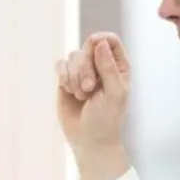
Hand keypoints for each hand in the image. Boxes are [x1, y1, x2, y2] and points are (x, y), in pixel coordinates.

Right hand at [55, 33, 130, 153]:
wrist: (89, 140)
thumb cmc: (107, 119)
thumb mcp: (114, 93)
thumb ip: (108, 67)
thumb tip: (99, 42)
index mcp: (118, 67)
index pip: (110, 40)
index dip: (100, 39)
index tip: (93, 45)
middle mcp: (100, 66)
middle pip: (88, 47)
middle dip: (85, 66)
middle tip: (88, 88)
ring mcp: (83, 72)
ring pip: (73, 56)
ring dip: (74, 75)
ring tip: (81, 95)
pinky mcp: (67, 79)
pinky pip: (60, 65)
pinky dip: (64, 77)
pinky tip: (70, 91)